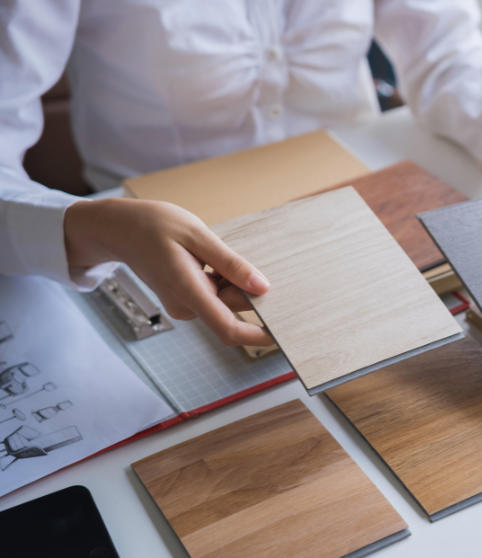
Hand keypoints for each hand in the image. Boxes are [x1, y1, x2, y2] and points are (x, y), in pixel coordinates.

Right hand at [64, 198, 274, 346]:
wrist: (120, 229)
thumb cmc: (155, 226)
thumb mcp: (197, 235)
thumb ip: (230, 263)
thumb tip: (262, 286)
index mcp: (187, 290)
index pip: (227, 327)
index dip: (257, 335)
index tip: (282, 335)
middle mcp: (186, 306)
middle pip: (233, 307)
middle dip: (247, 289)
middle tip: (234, 254)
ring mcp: (186, 305)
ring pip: (226, 300)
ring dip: (233, 281)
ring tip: (213, 252)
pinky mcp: (187, 299)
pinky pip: (217, 294)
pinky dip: (223, 279)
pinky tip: (207, 258)